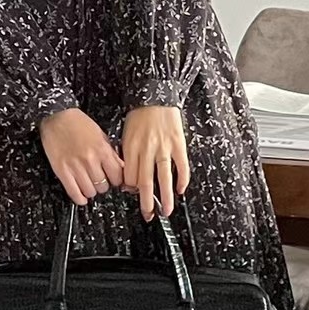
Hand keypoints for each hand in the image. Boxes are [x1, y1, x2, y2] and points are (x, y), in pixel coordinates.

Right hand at [39, 108, 124, 206]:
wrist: (57, 116)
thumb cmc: (78, 123)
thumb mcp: (100, 134)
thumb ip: (110, 153)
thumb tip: (119, 168)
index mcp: (102, 150)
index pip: (117, 176)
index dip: (116, 180)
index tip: (114, 180)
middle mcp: (90, 160)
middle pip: (104, 186)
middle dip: (103, 185)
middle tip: (100, 181)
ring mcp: (75, 167)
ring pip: (90, 192)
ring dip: (91, 191)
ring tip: (89, 185)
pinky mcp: (62, 171)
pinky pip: (74, 192)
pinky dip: (79, 198)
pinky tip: (81, 197)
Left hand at [122, 106, 189, 220]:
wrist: (155, 94)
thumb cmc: (139, 114)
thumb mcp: (126, 134)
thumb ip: (128, 156)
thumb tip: (130, 178)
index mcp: (131, 148)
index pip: (130, 177)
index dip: (131, 189)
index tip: (134, 194)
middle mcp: (147, 150)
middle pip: (145, 182)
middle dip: (147, 203)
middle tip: (148, 215)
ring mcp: (164, 148)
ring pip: (163, 178)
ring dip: (165, 197)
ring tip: (166, 211)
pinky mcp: (178, 144)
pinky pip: (181, 166)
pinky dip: (182, 179)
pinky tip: (181, 189)